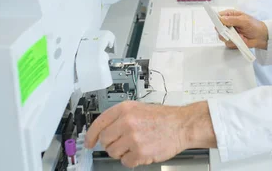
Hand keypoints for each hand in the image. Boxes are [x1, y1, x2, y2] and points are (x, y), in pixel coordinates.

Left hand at [85, 100, 215, 167]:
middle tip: (124, 142)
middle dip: (112, 144)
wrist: (182, 125)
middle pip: (105, 140)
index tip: (89, 142)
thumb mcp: (139, 109)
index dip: (91, 135)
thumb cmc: (163, 118)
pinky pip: (126, 162)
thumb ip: (120, 118)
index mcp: (125, 109)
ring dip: (122, 152)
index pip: (99, 123)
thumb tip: (104, 131)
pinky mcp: (140, 152)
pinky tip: (142, 151)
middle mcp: (126, 122)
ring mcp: (132, 138)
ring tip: (136, 145)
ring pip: (113, 153)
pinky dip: (133, 160)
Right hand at [218, 10, 268, 49]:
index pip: (218, 16)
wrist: (261, 37)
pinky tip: (241, 40)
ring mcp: (229, 33)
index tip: (218, 23)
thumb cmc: (254, 25)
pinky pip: (227, 43)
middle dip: (223, 30)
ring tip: (240, 36)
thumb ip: (233, 20)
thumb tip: (222, 19)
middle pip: (218, 27)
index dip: (216, 19)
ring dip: (230, 37)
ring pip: (221, 36)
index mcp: (230, 15)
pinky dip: (234, 43)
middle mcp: (227, 24)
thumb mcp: (244, 20)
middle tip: (230, 31)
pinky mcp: (231, 41)